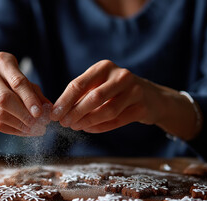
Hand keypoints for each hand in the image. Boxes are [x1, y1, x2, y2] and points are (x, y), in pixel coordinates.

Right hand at [0, 52, 51, 136]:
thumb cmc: (14, 81)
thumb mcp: (27, 83)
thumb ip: (38, 95)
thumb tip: (48, 110)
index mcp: (2, 62)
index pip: (17, 82)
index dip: (29, 99)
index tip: (40, 113)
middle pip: (4, 98)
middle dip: (23, 114)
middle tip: (38, 124)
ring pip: (0, 113)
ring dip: (19, 124)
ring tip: (34, 129)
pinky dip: (13, 130)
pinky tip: (24, 132)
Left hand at [51, 60, 199, 139]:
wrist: (152, 97)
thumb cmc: (116, 91)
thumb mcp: (99, 84)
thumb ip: (81, 95)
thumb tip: (58, 110)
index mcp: (104, 67)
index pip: (78, 84)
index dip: (64, 101)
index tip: (54, 114)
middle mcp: (121, 75)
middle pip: (93, 97)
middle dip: (75, 113)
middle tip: (65, 123)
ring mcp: (134, 90)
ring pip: (107, 111)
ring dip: (88, 121)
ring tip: (76, 127)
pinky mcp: (142, 107)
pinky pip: (117, 120)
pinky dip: (100, 127)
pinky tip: (89, 128)